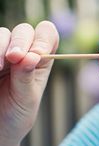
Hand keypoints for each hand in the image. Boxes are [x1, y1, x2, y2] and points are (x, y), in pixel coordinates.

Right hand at [0, 21, 58, 145]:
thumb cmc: (16, 115)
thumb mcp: (26, 99)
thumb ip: (26, 77)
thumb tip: (32, 55)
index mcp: (40, 59)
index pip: (48, 35)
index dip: (44, 39)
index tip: (38, 54)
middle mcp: (21, 51)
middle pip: (24, 31)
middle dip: (21, 42)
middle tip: (14, 57)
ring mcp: (0, 52)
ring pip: (2, 34)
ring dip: (0, 47)